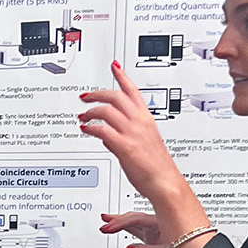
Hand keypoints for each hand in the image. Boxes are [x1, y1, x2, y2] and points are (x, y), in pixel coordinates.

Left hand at [77, 62, 188, 202]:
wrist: (164, 182)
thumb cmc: (156, 167)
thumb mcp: (143, 145)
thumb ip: (125, 136)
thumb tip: (107, 135)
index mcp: (147, 119)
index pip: (133, 91)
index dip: (122, 76)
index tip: (114, 66)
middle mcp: (140, 122)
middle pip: (116, 96)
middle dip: (97, 94)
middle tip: (85, 96)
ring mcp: (132, 133)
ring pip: (107, 110)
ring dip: (91, 111)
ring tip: (83, 116)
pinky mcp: (125, 146)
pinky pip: (103, 130)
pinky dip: (91, 128)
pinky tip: (85, 130)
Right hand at [100, 211, 168, 247]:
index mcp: (160, 225)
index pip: (135, 220)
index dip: (120, 223)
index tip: (107, 228)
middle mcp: (158, 226)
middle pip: (134, 218)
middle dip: (118, 219)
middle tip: (104, 219)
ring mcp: (157, 231)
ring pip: (136, 223)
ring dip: (122, 222)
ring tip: (109, 221)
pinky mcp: (157, 238)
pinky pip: (141, 231)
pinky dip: (131, 230)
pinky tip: (125, 232)